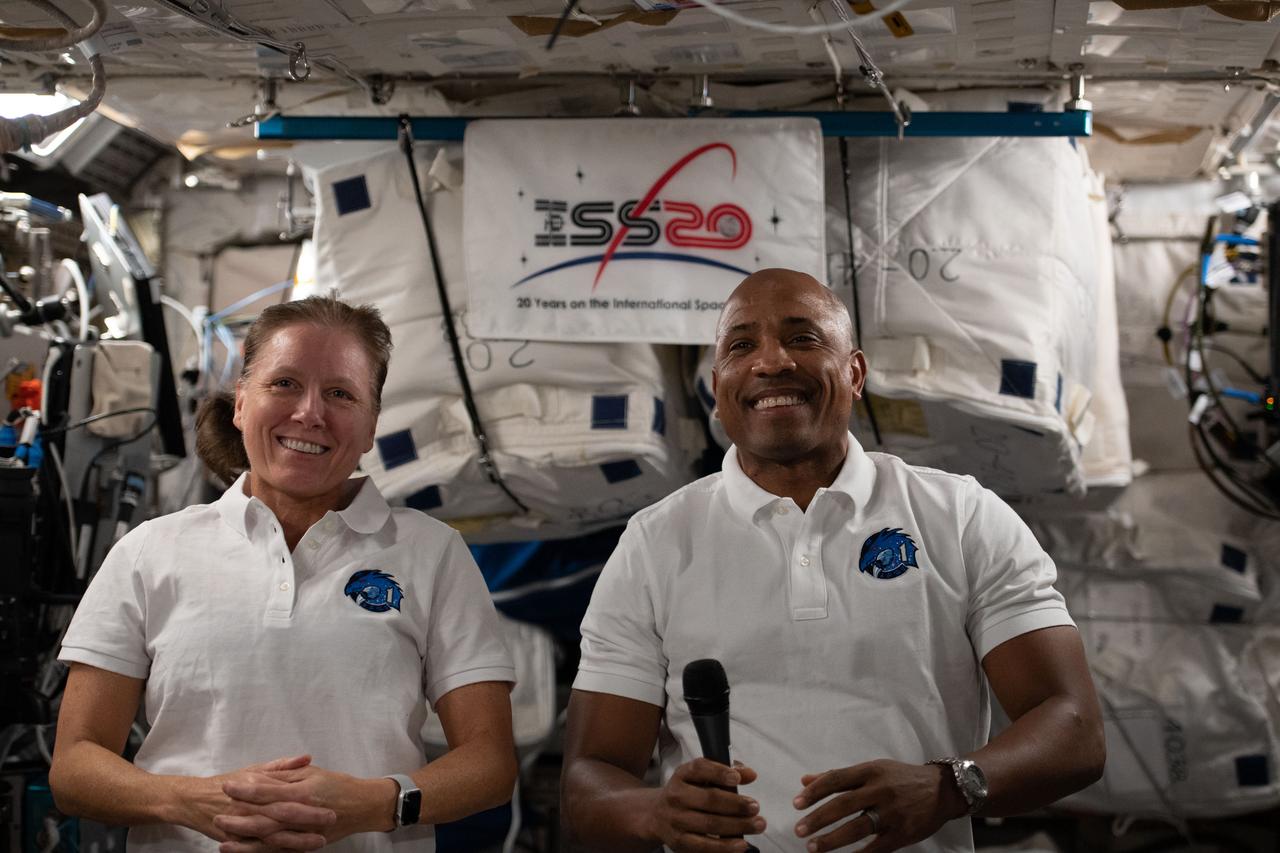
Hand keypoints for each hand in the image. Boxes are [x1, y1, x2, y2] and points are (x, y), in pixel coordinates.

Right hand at [174, 755, 333, 850]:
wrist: (194, 800)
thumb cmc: (229, 783)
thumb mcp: (254, 770)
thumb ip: (282, 766)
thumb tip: (307, 758)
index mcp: (257, 784)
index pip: (287, 791)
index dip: (309, 797)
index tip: (331, 800)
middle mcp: (250, 805)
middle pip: (282, 813)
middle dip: (308, 818)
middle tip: (331, 819)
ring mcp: (242, 824)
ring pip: (273, 836)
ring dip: (297, 840)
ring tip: (319, 841)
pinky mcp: (235, 840)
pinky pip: (258, 849)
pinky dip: (276, 852)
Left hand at [219, 761, 396, 850]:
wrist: (363, 806)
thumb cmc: (338, 785)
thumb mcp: (313, 773)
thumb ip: (286, 775)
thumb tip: (260, 777)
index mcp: (302, 793)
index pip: (268, 791)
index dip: (246, 788)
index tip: (227, 785)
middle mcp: (301, 815)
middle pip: (264, 817)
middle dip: (239, 815)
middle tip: (217, 813)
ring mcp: (303, 833)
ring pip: (268, 837)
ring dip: (244, 836)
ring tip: (222, 834)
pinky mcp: (304, 845)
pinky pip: (278, 851)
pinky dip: (258, 851)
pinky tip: (242, 850)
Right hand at [646, 758, 764, 852]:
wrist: (656, 815)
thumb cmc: (687, 793)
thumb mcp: (700, 776)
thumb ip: (726, 771)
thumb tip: (750, 774)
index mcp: (682, 775)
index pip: (699, 768)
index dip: (719, 772)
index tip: (736, 778)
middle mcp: (676, 796)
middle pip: (709, 799)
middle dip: (736, 804)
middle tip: (755, 807)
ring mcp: (676, 820)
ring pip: (710, 823)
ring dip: (737, 825)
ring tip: (757, 824)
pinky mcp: (679, 842)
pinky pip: (704, 846)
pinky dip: (724, 846)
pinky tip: (740, 844)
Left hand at [793, 759, 964, 851]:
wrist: (942, 790)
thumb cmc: (901, 778)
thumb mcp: (873, 769)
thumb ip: (838, 776)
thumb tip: (805, 781)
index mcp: (870, 771)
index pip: (836, 780)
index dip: (814, 792)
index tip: (796, 804)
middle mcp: (880, 790)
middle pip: (842, 805)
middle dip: (818, 819)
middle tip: (799, 830)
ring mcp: (892, 813)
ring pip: (856, 828)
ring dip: (832, 839)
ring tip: (813, 847)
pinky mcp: (903, 833)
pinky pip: (876, 847)